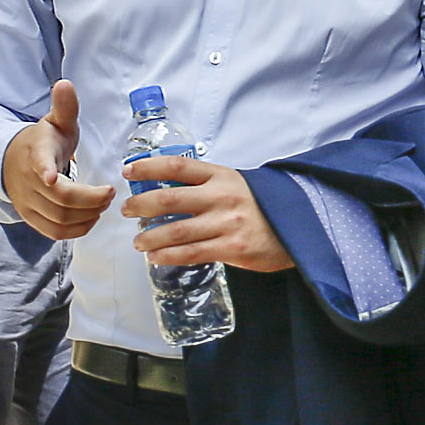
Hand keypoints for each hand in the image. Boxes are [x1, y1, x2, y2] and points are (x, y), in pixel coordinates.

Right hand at [3, 80, 115, 239]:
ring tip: (104, 204)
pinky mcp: (31, 218)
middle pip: (59, 198)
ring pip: (58, 218)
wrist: (10, 161)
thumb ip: (64, 107)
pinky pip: (54, 232)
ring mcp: (27, 202)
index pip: (37, 162)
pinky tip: (91, 218)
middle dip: (90, 199)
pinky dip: (76, 230)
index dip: (44, 171)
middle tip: (110, 192)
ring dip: (87, 215)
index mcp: (35, 153)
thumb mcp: (54, 122)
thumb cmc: (42, 142)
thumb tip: (65, 84)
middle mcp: (28, 181)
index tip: (50, 176)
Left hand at [120, 154, 291, 271]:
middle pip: (169, 199)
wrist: (298, 226)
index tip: (128, 172)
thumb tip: (165, 191)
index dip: (148, 167)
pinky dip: (168, 256)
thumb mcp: (235, 184)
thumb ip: (205, 185)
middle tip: (127, 211)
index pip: (177, 167)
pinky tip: (155, 257)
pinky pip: (191, 254)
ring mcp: (227, 223)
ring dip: (149, 237)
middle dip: (141, 205)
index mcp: (221, 176)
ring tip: (138, 241)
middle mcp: (221, 196)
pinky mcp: (232, 248)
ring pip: (176, 231)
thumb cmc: (259, 206)